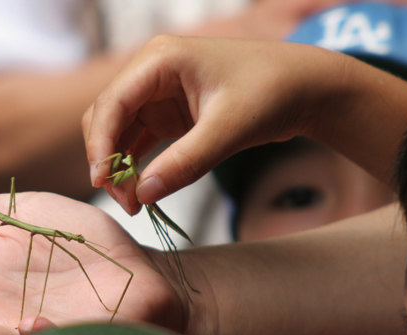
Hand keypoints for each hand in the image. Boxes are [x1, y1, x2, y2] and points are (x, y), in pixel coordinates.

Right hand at [83, 36, 406, 213]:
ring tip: (133, 202)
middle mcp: (152, 73)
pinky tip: (141, 190)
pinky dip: (135, 165)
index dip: (100, 143)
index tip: (101, 181)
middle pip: (108, 117)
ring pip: (119, 132)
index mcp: (161, 59)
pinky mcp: (169, 114)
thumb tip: (143, 194)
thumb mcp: (228, 129)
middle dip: (108, 158)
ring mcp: (159, 94)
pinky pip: (139, 141)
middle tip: (124, 200)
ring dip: (120, 166)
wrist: (305, 89)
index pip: (113, 101)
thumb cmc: (272, 92)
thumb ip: (185, 163)